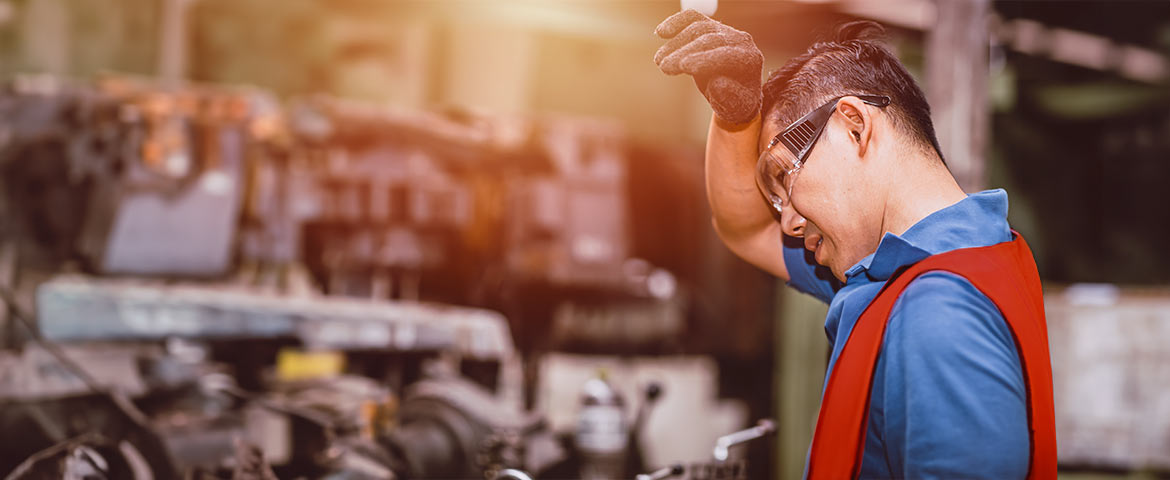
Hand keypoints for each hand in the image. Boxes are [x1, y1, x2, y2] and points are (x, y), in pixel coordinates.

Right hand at [654, 9, 763, 124]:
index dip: (705, 59)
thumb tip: (718, 83)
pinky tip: (661, 32)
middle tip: (664, 67)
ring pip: (698, 28)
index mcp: (750, 59)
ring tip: (659, 61)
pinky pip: (693, 18)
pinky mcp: (711, 26)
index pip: (727, 55)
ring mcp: (725, 31)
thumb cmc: (735, 102)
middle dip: (684, 53)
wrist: (735, 92)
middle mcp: (740, 40)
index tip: (684, 66)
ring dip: (675, 44)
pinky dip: (676, 22)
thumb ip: (728, 97)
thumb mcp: (734, 107)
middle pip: (710, 40)